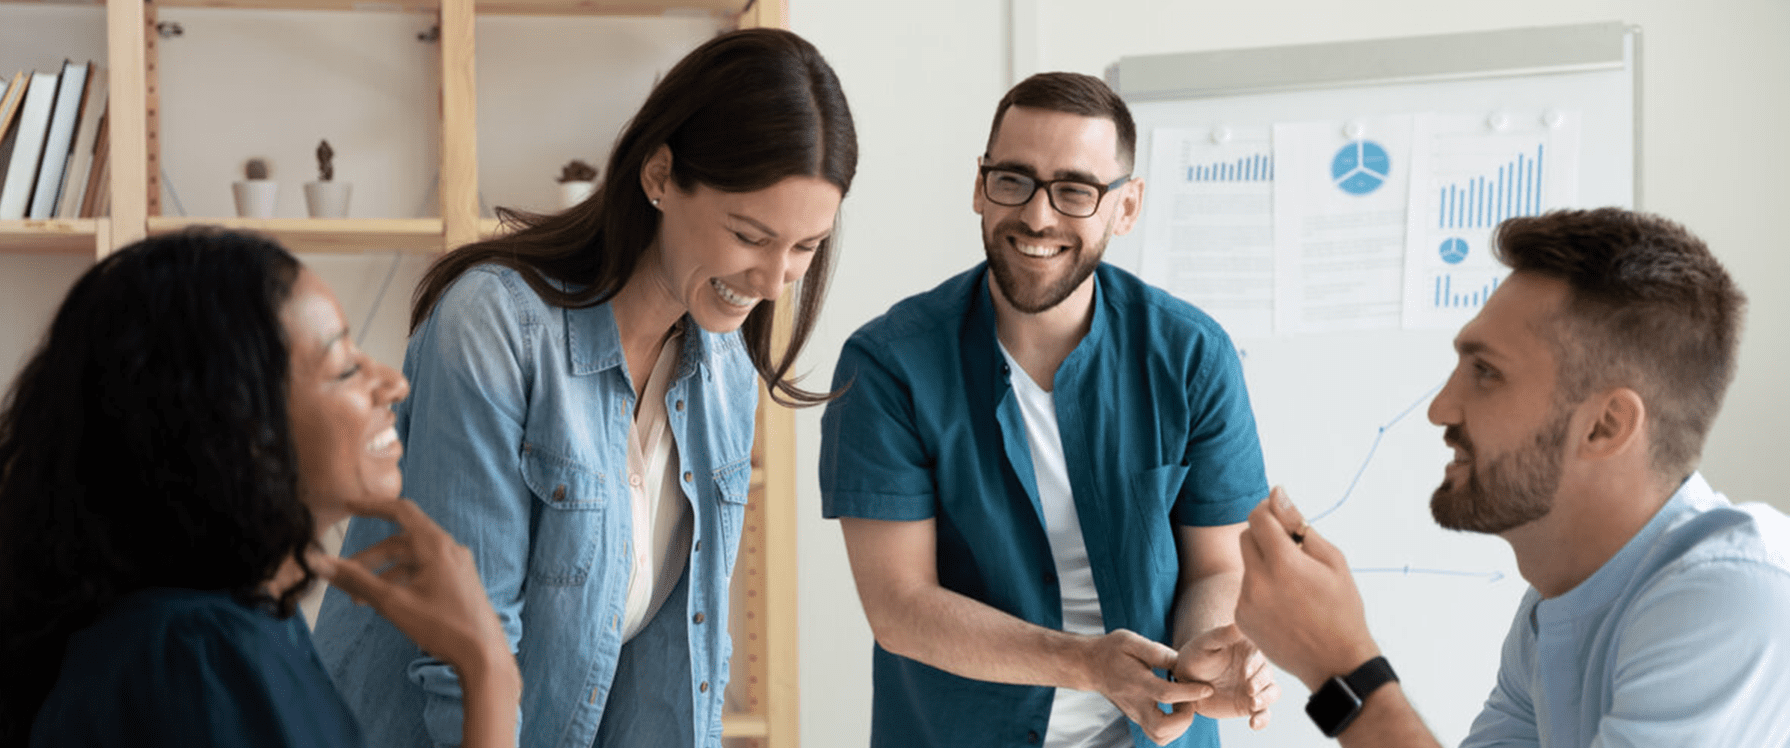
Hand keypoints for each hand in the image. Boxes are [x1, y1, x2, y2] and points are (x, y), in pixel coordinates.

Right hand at [311, 497, 512, 677]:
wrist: (484, 656)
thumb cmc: (443, 627)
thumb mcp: (392, 603)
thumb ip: (356, 581)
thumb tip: (320, 562)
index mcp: (436, 545)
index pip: (401, 511)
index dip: (372, 506)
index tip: (348, 505)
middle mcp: (449, 549)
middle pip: (402, 541)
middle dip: (370, 557)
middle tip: (344, 575)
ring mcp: (457, 565)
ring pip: (413, 560)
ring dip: (385, 573)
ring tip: (359, 600)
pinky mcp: (460, 582)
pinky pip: (426, 572)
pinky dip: (403, 580)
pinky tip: (387, 602)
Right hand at [1083, 629, 1214, 744]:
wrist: (1090, 665)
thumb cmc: (1111, 650)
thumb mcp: (1131, 641)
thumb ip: (1157, 652)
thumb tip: (1182, 662)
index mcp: (1136, 682)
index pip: (1166, 694)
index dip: (1189, 693)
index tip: (1207, 688)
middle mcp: (1135, 703)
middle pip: (1161, 728)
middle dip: (1184, 719)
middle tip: (1190, 701)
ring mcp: (1135, 714)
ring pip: (1160, 736)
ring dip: (1180, 726)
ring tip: (1184, 705)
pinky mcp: (1137, 718)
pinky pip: (1158, 735)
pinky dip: (1173, 729)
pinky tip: (1176, 710)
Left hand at [1173, 623, 1278, 729]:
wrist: (1186, 679)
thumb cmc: (1195, 655)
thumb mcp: (1205, 643)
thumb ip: (1222, 635)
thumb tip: (1239, 624)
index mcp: (1249, 648)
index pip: (1261, 653)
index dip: (1255, 663)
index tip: (1245, 671)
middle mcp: (1256, 667)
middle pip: (1269, 674)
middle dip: (1262, 683)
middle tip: (1249, 689)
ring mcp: (1255, 686)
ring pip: (1272, 693)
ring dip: (1266, 699)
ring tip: (1252, 705)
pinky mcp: (1250, 705)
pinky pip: (1264, 713)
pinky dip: (1263, 719)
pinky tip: (1253, 724)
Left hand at [1235, 487, 1379, 690]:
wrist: (1336, 663)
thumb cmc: (1342, 608)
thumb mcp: (1332, 560)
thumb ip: (1299, 525)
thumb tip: (1277, 493)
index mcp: (1283, 563)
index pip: (1258, 517)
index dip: (1268, 508)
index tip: (1280, 512)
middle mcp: (1257, 581)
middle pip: (1246, 537)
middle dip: (1265, 535)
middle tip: (1291, 549)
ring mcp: (1245, 602)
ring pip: (1247, 564)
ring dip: (1264, 563)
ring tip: (1294, 585)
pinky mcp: (1241, 618)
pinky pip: (1246, 589)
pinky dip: (1261, 588)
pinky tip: (1285, 605)